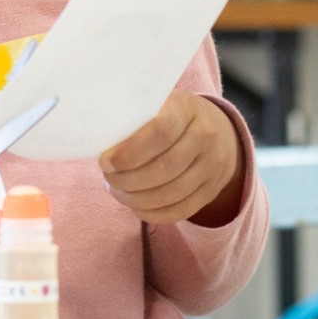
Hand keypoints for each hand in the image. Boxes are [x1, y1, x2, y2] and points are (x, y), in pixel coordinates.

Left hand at [99, 93, 244, 225]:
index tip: (105, 161)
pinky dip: (152, 213)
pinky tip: (135, 206)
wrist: (217, 131)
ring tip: (117, 192)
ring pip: (171, 193)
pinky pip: (180, 210)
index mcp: (186, 108)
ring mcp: (212, 165)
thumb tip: (99, 147)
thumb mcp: (156, 105)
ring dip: (136, 199)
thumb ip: (132, 119)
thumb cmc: (170, 117)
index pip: (160, 132)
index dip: (129, 152)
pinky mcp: (211, 190)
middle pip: (164, 168)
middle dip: (127, 180)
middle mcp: (206, 136)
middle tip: (108, 179)